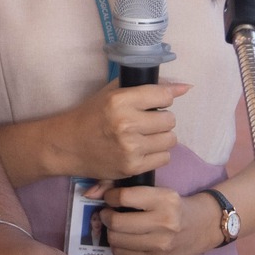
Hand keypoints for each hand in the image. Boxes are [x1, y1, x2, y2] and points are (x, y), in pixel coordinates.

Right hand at [50, 82, 190, 181]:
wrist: (68, 145)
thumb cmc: (91, 115)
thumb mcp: (112, 93)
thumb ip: (146, 87)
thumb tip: (185, 87)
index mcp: (120, 100)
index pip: (163, 96)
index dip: (163, 98)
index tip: (155, 103)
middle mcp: (126, 124)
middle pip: (170, 120)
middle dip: (161, 120)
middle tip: (147, 122)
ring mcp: (130, 148)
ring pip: (170, 140)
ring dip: (161, 137)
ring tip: (145, 136)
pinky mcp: (132, 167)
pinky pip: (164, 158)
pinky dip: (156, 154)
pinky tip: (142, 150)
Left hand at [101, 186, 218, 254]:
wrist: (203, 227)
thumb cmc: (174, 205)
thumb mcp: (157, 191)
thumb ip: (124, 188)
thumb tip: (90, 193)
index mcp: (165, 200)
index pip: (123, 197)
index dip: (110, 197)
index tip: (111, 198)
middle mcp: (165, 224)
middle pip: (116, 222)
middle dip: (106, 216)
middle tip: (109, 213)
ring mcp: (161, 247)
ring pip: (116, 241)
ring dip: (111, 233)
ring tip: (117, 227)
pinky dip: (119, 247)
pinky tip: (126, 240)